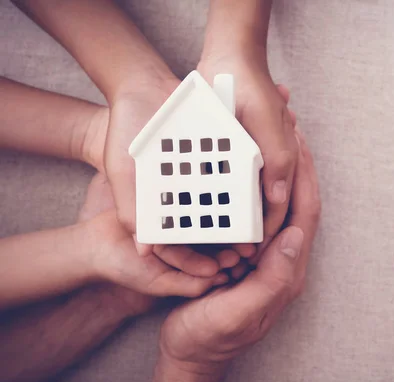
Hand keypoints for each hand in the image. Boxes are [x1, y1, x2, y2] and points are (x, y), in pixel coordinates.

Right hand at [78, 175, 228, 313]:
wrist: (93, 246)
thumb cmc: (126, 269)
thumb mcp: (159, 283)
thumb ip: (187, 285)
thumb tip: (216, 279)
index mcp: (191, 260)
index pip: (217, 258)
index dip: (231, 257)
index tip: (243, 255)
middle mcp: (188, 240)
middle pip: (216, 236)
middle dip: (231, 237)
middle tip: (243, 236)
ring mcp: (178, 221)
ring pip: (204, 217)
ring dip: (220, 216)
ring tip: (234, 216)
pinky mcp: (166, 202)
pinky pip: (186, 200)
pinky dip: (199, 198)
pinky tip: (213, 192)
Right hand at [102, 76, 256, 261]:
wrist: (140, 89)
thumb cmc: (123, 133)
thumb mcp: (122, 173)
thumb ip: (132, 209)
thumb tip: (144, 250)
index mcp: (163, 205)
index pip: (181, 242)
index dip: (196, 259)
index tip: (215, 272)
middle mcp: (186, 193)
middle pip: (210, 227)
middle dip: (227, 243)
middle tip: (246, 256)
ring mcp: (205, 175)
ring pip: (226, 204)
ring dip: (242, 219)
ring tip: (259, 231)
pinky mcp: (220, 155)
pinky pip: (236, 173)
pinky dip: (246, 184)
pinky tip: (261, 194)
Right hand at [150, 130, 319, 381]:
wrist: (188, 354)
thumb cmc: (210, 337)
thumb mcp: (238, 313)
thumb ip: (272, 280)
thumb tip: (296, 236)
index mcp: (286, 271)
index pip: (304, 213)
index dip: (305, 176)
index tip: (299, 140)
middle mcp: (281, 260)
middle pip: (297, 202)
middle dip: (297, 165)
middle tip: (290, 127)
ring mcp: (264, 257)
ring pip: (278, 204)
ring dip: (279, 171)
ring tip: (272, 138)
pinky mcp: (245, 257)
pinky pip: (257, 214)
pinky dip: (256, 188)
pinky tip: (243, 170)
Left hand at [198, 50, 298, 257]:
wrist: (225, 60)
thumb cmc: (255, 91)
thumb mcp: (272, 125)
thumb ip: (280, 161)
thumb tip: (278, 198)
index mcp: (279, 168)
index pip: (276, 210)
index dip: (264, 234)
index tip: (248, 256)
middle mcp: (261, 172)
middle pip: (254, 214)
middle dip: (241, 238)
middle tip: (224, 261)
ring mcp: (241, 166)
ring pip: (234, 206)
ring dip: (223, 227)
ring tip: (206, 248)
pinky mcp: (220, 158)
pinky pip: (215, 186)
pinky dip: (206, 202)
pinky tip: (189, 218)